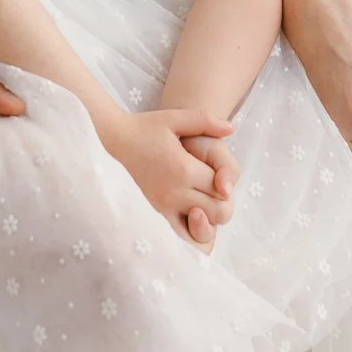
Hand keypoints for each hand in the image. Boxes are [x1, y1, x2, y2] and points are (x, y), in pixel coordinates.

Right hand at [101, 108, 235, 240]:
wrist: (120, 139)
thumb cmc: (149, 126)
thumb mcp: (176, 117)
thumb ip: (206, 121)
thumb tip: (231, 128)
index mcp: (183, 169)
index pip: (221, 187)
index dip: (224, 177)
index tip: (212, 163)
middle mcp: (175, 192)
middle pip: (218, 209)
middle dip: (223, 197)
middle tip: (212, 178)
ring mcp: (166, 205)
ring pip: (206, 224)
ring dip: (212, 211)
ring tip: (204, 190)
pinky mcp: (160, 211)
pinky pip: (185, 233)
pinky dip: (197, 229)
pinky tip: (198, 212)